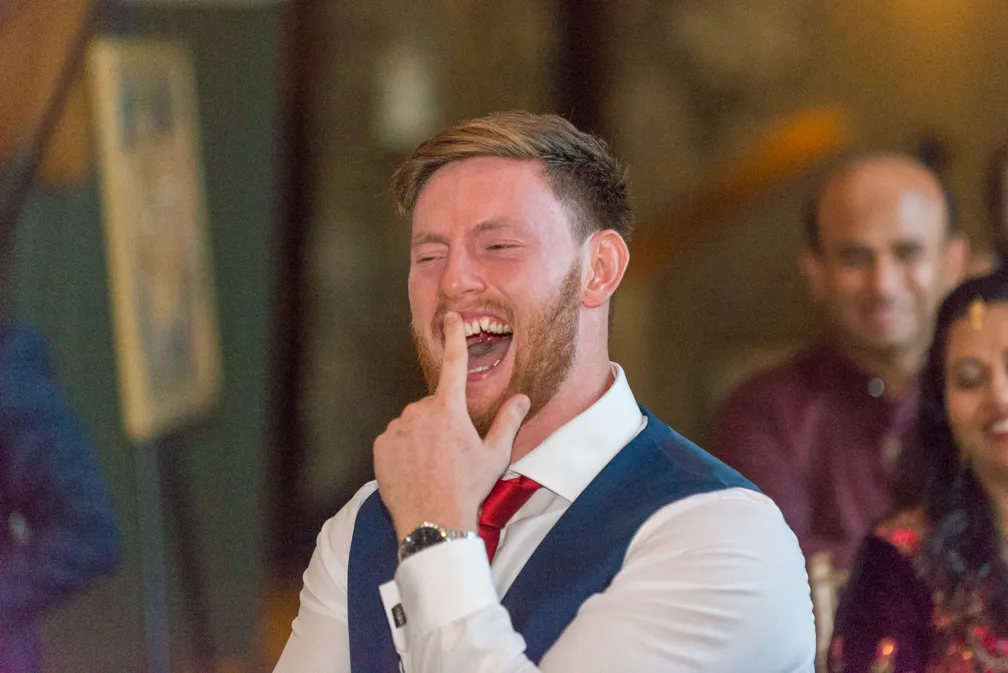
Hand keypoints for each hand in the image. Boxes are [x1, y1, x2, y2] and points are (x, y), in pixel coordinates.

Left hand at [373, 312, 530, 539]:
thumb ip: (509, 421)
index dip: (453, 337)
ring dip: (422, 436)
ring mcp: (397, 428)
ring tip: (433, 466)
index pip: (454, 363)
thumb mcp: (496, 455)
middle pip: (433, 405)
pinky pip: (395, 439)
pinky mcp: (380, 446)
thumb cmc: (468, 488)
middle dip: (442, 421)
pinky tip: (415, 471)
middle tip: (452, 454)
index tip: (451, 317)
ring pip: (413, 423)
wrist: (432, 521)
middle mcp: (419, 411)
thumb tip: (522, 398)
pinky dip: (403, 450)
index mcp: (449, 409)